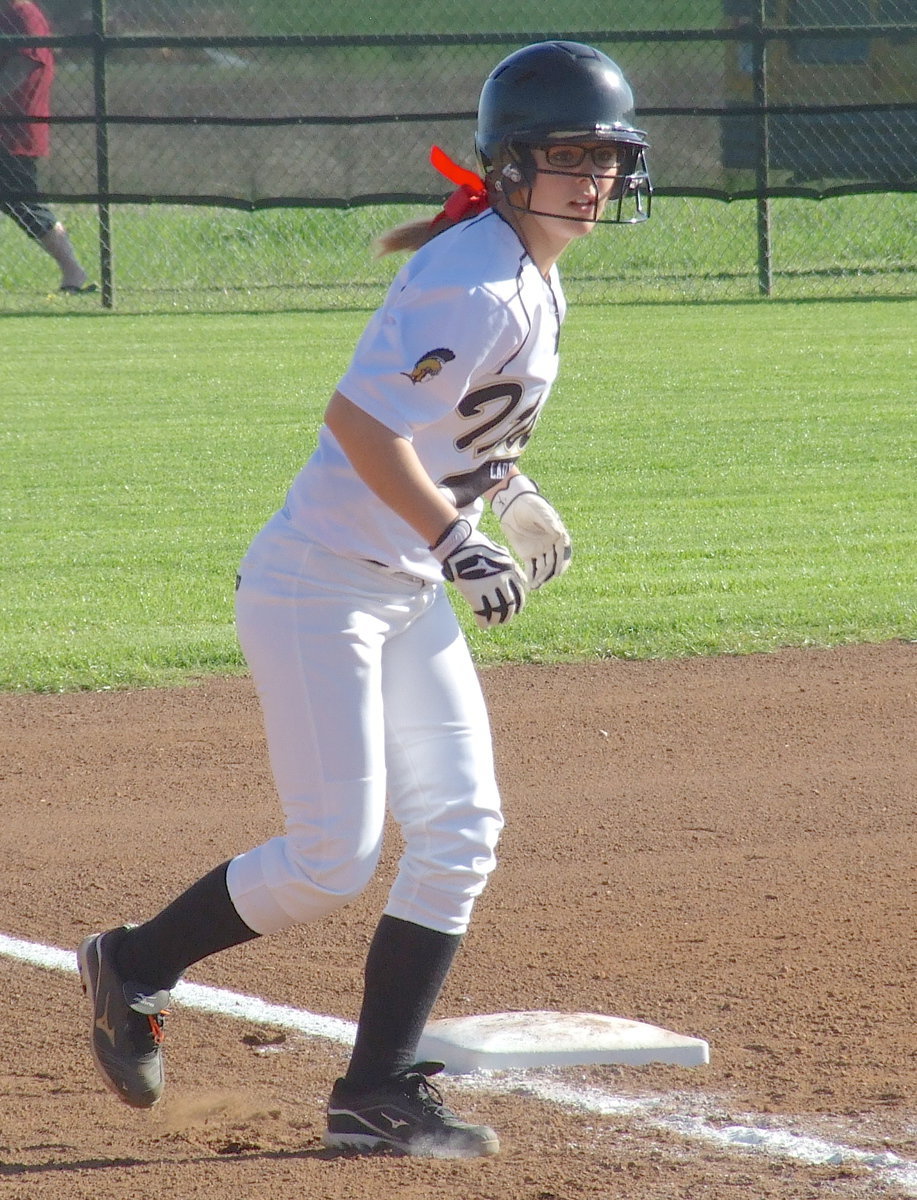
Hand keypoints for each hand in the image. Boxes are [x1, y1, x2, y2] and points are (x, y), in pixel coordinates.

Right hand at [431, 518, 525, 627]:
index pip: (520, 592)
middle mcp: (504, 581)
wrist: (460, 544)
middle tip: (504, 620)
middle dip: (508, 615)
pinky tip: (482, 625)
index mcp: (510, 570)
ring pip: (498, 611)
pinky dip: (483, 622)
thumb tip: (510, 568)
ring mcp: (490, 588)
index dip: (519, 603)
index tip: (516, 609)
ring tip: (493, 623)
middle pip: (511, 604)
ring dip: (497, 620)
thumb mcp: (499, 551)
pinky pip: (482, 614)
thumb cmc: (476, 545)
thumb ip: (506, 563)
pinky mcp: (476, 594)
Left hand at [491, 475, 571, 589]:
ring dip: (540, 578)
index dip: (562, 563)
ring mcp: (540, 551)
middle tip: (542, 582)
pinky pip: (532, 569)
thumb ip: (549, 522)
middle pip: (553, 564)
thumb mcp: (540, 511)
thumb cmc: (529, 505)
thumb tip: (558, 533)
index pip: (563, 552)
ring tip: (534, 586)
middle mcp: (551, 546)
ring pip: (543, 569)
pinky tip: (530, 586)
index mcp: (558, 536)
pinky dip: (531, 577)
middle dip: (549, 575)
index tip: (558, 573)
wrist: (513, 505)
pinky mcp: (528, 554)